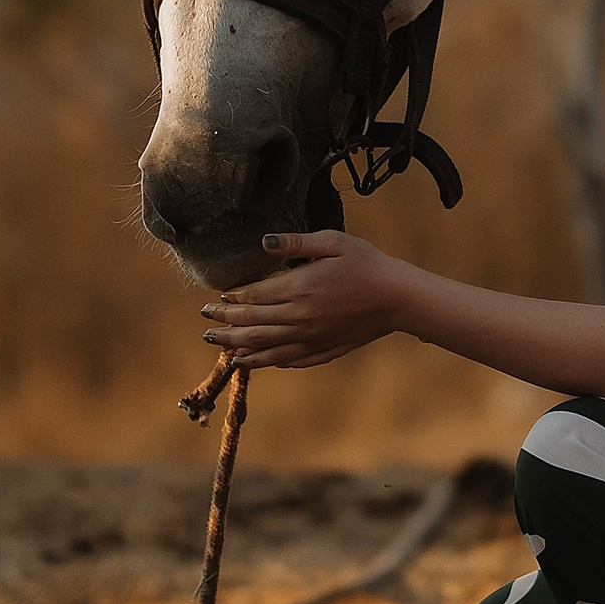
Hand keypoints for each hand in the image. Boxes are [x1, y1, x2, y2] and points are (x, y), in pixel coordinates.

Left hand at [199, 231, 412, 370]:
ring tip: (218, 345)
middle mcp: (300, 318)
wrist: (398, 298)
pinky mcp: (323, 350)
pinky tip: (252, 361)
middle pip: (252, 323)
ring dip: (237, 346)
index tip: (216, 296)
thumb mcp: (333, 242)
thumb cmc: (368, 264)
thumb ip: (296, 242)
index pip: (254, 296)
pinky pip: (287, 360)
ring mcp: (311, 338)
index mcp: (300, 288)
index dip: (232, 297)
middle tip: (206, 319)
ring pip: (264, 347)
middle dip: (226, 321)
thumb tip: (263, 242)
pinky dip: (265, 362)